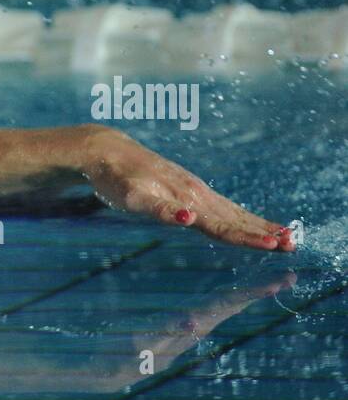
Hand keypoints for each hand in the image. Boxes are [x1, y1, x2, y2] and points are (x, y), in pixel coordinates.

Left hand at [77, 125, 295, 251]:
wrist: (106, 153)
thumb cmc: (117, 179)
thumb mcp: (134, 198)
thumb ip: (161, 210)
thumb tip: (189, 219)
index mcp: (187, 200)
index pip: (222, 225)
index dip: (247, 238)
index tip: (274, 246)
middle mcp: (195, 195)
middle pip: (234, 219)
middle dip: (263, 234)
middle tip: (293, 246)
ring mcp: (193, 190)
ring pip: (231, 212)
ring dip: (257, 225)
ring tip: (283, 236)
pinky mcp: (186, 189)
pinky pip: (219, 205)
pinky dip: (239, 217)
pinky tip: (249, 223)